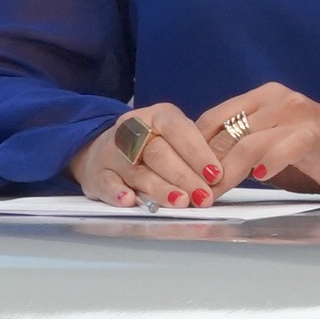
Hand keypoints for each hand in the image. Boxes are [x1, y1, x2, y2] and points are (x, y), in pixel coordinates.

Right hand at [73, 102, 229, 206]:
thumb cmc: (152, 146)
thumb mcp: (173, 138)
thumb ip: (195, 153)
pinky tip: (130, 201)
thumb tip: (222, 178)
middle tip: (203, 196)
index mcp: (158, 116)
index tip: (215, 174)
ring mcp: (112, 152)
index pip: (178, 129)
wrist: (100, 149)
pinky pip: (107, 183)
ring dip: (160, 188)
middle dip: (184, 176)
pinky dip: (118, 192)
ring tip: (180, 202)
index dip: (197, 152)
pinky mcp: (97, 174)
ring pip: (137, 170)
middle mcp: (133, 130)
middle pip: (159, 152)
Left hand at [194, 84, 319, 202]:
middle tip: (187, 198)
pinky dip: (267, 163)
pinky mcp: (318, 134)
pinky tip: (258, 179)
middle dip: (201, 169)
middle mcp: (280, 99)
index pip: (211, 121)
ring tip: (210, 198)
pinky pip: (283, 147)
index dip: (190, 152)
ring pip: (246, 143)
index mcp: (266, 98)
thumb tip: (201, 172)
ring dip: (224, 174)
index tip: (178, 182)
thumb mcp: (279, 147)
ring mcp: (299, 115)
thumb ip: (246, 149)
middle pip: (224, 133)